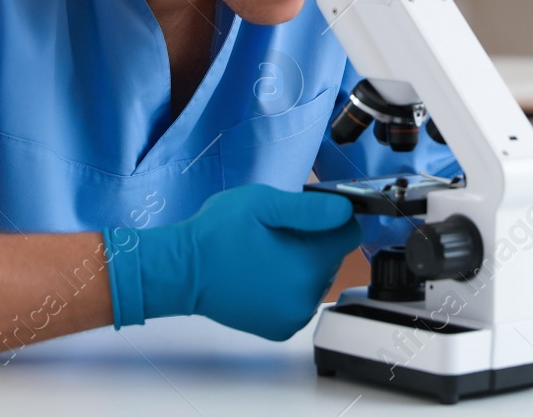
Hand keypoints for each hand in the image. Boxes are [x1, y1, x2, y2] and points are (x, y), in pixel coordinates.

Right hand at [104, 183, 360, 340]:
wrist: (182, 272)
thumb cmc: (217, 235)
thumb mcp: (264, 204)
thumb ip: (310, 209)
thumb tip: (347, 212)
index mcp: (309, 264)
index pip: (349, 234)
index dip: (329, 218)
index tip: (302, 216)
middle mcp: (308, 297)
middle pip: (332, 257)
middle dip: (313, 241)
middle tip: (274, 234)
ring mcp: (295, 317)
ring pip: (317, 278)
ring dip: (301, 264)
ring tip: (265, 254)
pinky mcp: (281, 329)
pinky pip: (300, 298)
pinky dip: (288, 286)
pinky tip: (262, 275)